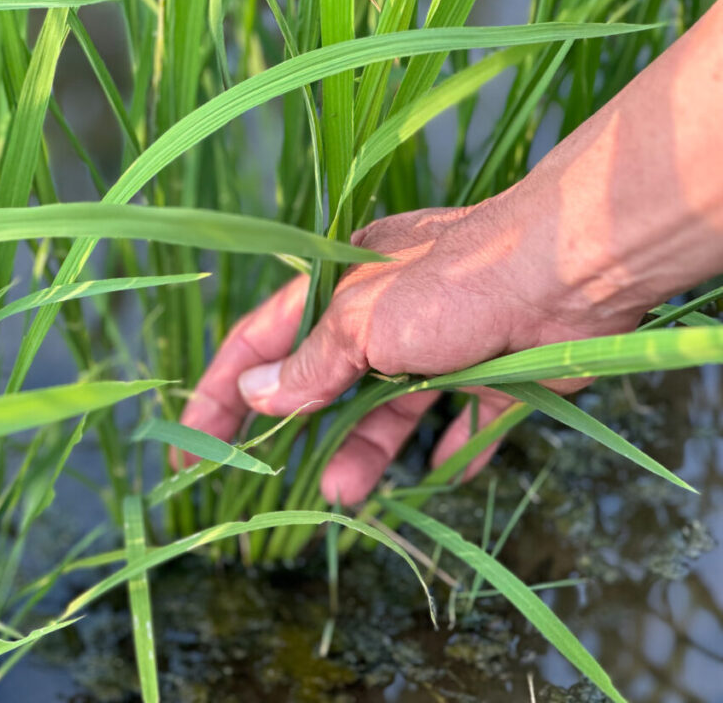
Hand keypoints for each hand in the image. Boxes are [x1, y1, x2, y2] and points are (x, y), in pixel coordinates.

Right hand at [179, 199, 644, 503]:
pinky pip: (458, 422)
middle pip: (318, 381)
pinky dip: (445, 448)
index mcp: (341, 289)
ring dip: (358, 451)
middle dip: (287, 430)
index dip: (222, 392)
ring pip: (381, 411)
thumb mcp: (365, 319)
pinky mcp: (490, 376)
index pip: (262, 343)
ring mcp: (436, 348)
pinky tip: (435, 474)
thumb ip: (312, 363)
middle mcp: (383, 317)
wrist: (575, 271)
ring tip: (341, 495)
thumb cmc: (456, 281)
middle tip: (256, 480)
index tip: (192, 442)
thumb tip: (256, 393)